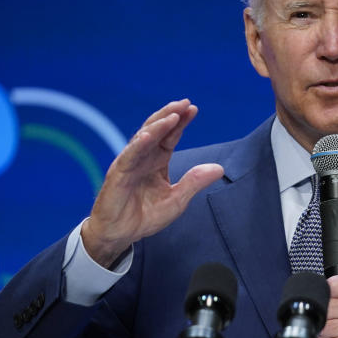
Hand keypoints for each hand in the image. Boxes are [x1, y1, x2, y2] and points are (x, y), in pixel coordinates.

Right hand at [81, 99, 223, 266]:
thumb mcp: (177, 200)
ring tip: (172, 115)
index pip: (170, 137)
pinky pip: (128, 156)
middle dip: (170, 115)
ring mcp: (129, 164)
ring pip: (143, 138)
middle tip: (185, 103)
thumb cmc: (145, 216)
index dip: (181, 123)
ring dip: (158, 125)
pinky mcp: (118, 175)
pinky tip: (148, 135)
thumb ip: (195, 182)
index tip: (194, 109)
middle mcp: (143, 158)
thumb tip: (220, 168)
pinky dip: (138, 145)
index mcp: (157, 161)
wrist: (121, 234)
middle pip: (157, 130)